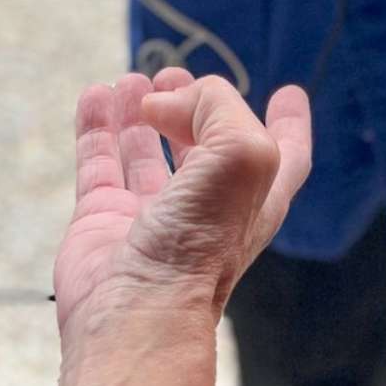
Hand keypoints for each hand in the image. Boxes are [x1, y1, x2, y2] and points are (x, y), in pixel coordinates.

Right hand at [54, 70, 312, 385]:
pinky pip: (99, 162)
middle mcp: (206, 206)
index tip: (290, 95)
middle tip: (173, 77)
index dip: (290, 124)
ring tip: (132, 82)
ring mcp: (151, 214)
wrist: (138, 308)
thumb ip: (218, 107)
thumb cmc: (200, 242)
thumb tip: (167, 98)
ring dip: (140, 111)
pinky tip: (96, 96)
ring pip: (146, 150)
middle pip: (206, 146)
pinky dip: (97, 126)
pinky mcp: (102, 219)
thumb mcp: (240, 154)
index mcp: (254, 197)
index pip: (283, 155)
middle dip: (194, 107)